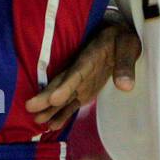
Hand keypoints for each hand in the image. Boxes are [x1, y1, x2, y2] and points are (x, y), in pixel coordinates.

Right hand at [25, 21, 140, 132]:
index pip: (76, 73)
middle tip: (30, 108)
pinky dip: (62, 113)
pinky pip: (71, 102)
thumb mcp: (128, 46)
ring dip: (50, 107)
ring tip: (37, 120)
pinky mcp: (83, 90)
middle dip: (47, 97)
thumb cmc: (121, 38)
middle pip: (61, 84)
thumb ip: (125, 65)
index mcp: (90, 57)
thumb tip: (125, 87)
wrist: (115, 34)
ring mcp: (80, 81)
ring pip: (62, 95)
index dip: (66, 85)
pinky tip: (51, 125)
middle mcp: (80, 71)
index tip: (55, 98)